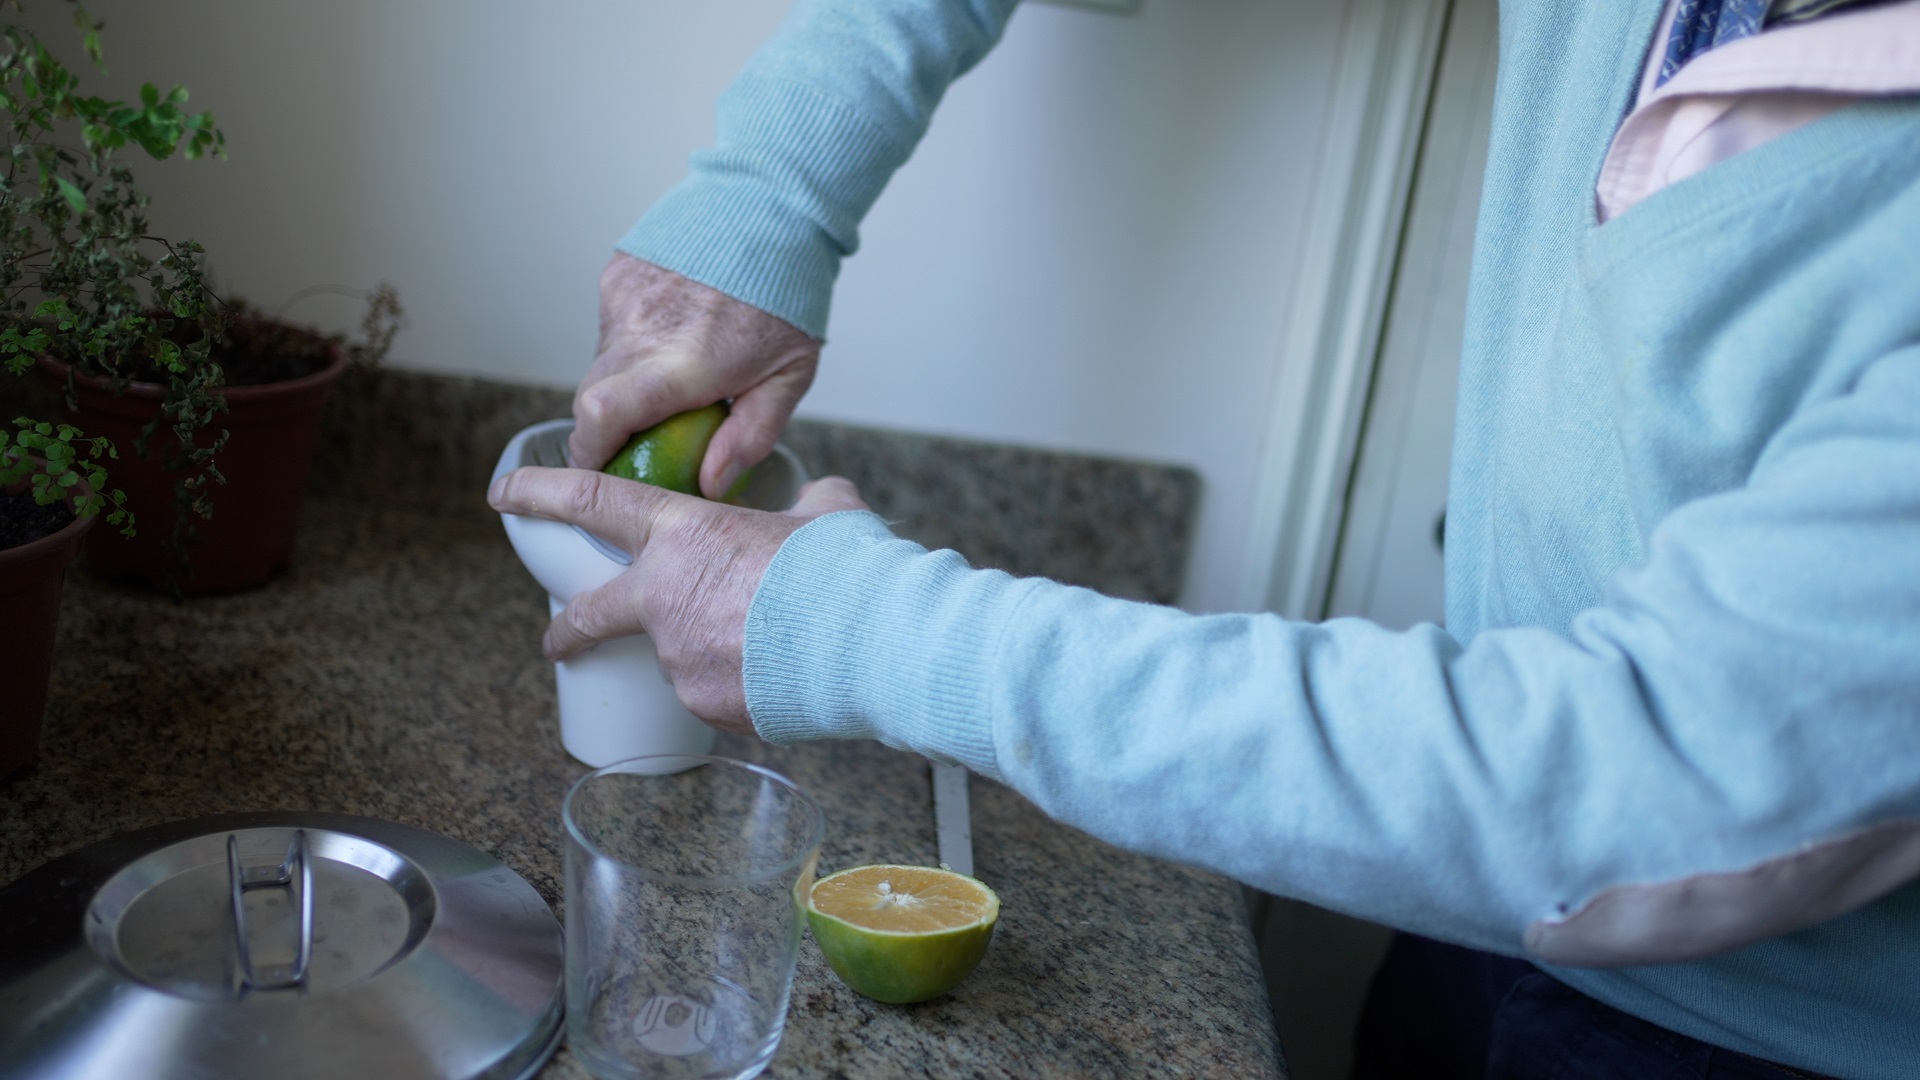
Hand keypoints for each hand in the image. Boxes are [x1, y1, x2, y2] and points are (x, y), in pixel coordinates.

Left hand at [487, 468, 868, 733]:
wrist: (870, 644)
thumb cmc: (847, 570)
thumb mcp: (827, 513)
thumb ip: (805, 504)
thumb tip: (817, 498)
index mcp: (684, 534)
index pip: (592, 502)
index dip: (541, 494)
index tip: (504, 495)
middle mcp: (664, 598)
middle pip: (591, 613)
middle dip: (567, 630)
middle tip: (557, 640)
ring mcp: (680, 658)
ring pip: (680, 656)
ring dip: (713, 653)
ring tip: (776, 648)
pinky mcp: (705, 706)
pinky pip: (715, 694)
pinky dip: (740, 686)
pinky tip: (783, 676)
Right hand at [571, 253, 820, 498]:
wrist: (772, 205)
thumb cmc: (788, 295)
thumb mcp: (789, 377)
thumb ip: (750, 437)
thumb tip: (710, 485)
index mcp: (686, 362)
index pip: (603, 416)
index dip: (590, 452)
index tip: (603, 471)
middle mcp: (643, 329)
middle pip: (590, 398)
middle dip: (607, 427)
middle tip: (649, 431)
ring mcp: (624, 299)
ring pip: (602, 363)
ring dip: (627, 381)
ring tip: (678, 367)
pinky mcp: (617, 276)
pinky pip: (611, 328)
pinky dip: (634, 342)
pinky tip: (674, 330)